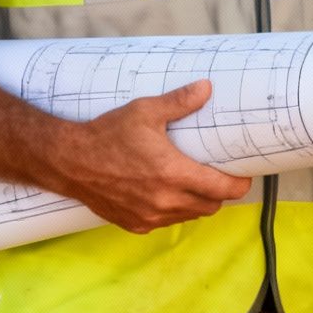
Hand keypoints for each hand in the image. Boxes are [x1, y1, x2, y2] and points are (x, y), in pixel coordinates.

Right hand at [50, 80, 252, 233]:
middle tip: (217, 175)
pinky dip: (173, 211)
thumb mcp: (145, 112)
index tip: (244, 175)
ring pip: (189, 216)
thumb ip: (180, 102)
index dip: (239, 184)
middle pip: (211, 206)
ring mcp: (149, 216)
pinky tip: (166, 193)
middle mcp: (165, 201)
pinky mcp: (134, 224)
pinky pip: (165, 222)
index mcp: (173, 174)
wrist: (68, 161)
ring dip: (197, 203)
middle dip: (219, 193)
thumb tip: (207, 88)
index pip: (222, 190)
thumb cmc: (107, 135)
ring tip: (193, 183)